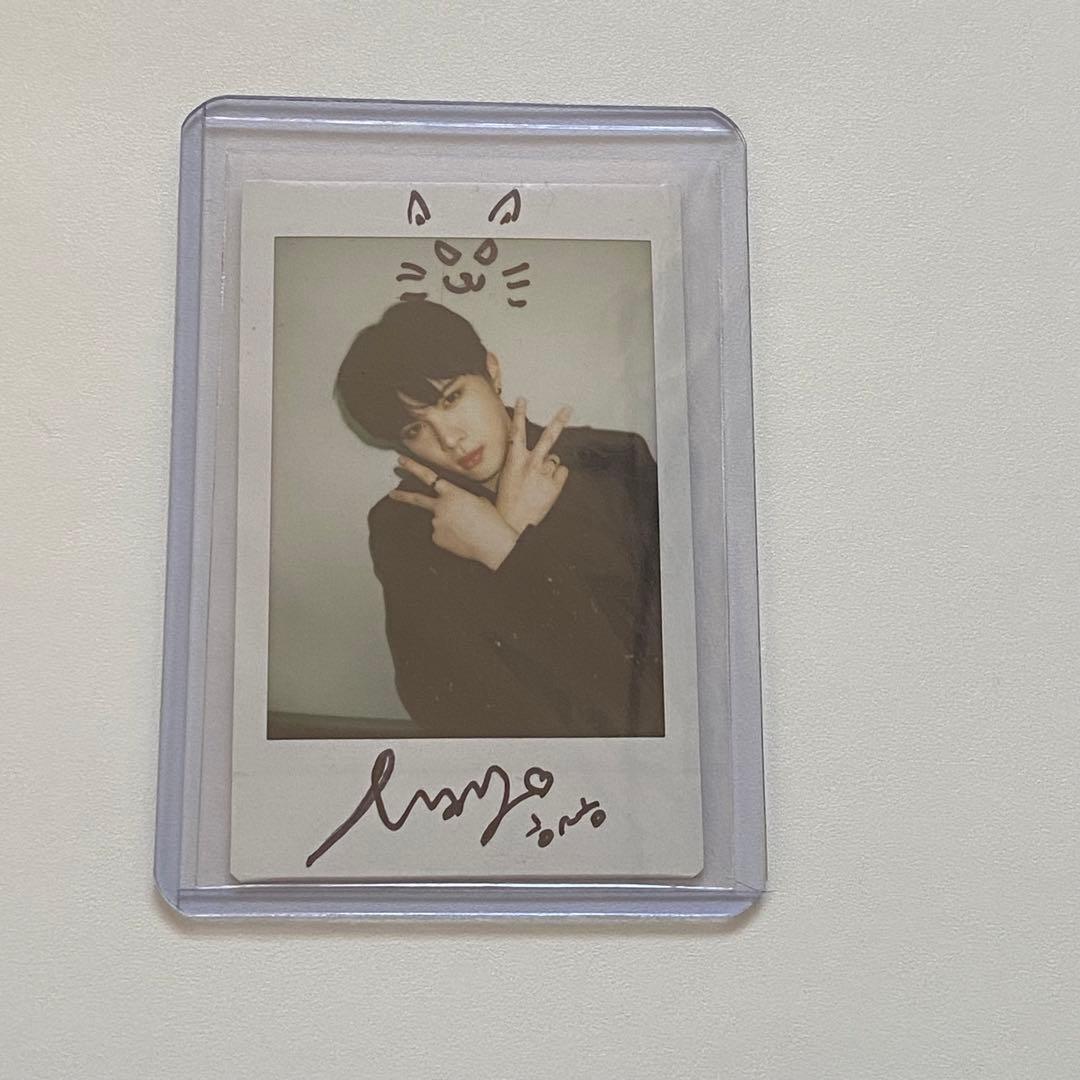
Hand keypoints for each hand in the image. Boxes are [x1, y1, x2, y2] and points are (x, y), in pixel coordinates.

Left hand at [389, 457, 519, 570]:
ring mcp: (436, 523)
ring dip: (448, 525)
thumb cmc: (490, 520)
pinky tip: (461, 538)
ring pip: (438, 521)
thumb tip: (453, 506)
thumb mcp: (477, 500)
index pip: (428, 476)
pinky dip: (449, 537)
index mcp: (452, 493)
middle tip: (392, 494)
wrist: (492, 543)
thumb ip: (460, 499)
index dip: (413, 467)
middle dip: (402, 496)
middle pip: (417, 499)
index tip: (402, 461)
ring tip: (465, 530)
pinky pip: (440, 535)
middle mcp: (440, 506)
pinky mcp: (437, 538)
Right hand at [495, 398, 571, 534]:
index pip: (517, 432)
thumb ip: (522, 461)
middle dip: (558, 421)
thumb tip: (543, 454)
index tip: (523, 399)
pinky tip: (547, 487)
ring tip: (539, 482)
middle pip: (547, 437)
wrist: (513, 522)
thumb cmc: (508, 499)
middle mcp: (531, 464)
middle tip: (568, 408)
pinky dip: (557, 478)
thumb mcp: (508, 475)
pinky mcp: (555, 485)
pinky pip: (562, 472)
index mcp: (515, 460)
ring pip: (555, 460)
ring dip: (549, 468)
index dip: (520, 414)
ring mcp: (544, 474)